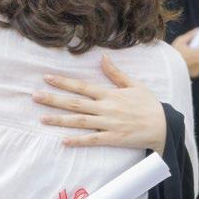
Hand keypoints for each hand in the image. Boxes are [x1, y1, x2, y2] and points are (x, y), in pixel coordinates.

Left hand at [33, 55, 166, 152]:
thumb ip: (116, 73)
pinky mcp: (112, 138)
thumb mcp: (134, 85)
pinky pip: (92, 140)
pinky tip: (63, 140)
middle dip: (54, 99)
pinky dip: (77, 140)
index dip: (64, 82)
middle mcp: (106, 108)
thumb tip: (103, 58)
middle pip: (75, 103)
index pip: (82, 86)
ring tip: (42, 118)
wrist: (163, 126)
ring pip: (79, 122)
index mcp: (110, 94)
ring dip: (59, 120)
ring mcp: (108, 124)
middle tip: (35, 96)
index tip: (47, 78)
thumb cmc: (149, 104)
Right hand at [171, 28, 198, 77]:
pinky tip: (188, 65)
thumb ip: (190, 35)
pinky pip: (198, 70)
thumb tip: (198, 29)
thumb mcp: (180, 40)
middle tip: (193, 53)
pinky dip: (194, 68)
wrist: (168, 66)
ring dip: (198, 62)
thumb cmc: (174, 52)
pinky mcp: (196, 74)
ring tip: (189, 60)